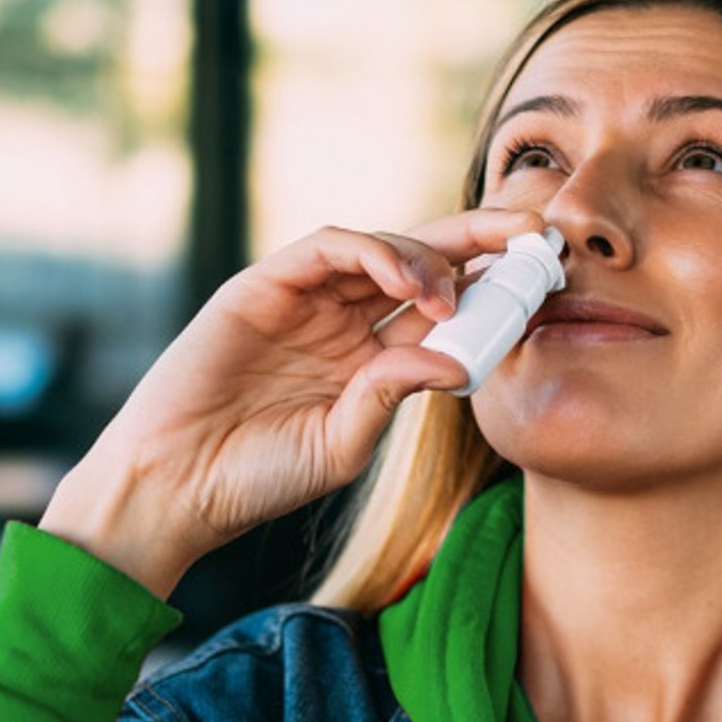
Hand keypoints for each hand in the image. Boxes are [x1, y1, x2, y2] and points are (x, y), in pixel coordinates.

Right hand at [40, 210, 542, 595]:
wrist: (178, 486)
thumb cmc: (259, 475)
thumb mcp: (345, 443)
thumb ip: (395, 394)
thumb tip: (460, 364)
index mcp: (369, 360)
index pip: (440, 312)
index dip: (490, 291)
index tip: (543, 282)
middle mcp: (344, 322)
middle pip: (423, 264)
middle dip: (479, 242)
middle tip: (533, 235)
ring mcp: (306, 301)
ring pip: (381, 248)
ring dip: (428, 256)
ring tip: (453, 293)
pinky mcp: (265, 286)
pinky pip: (326, 249)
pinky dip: (371, 254)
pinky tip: (408, 281)